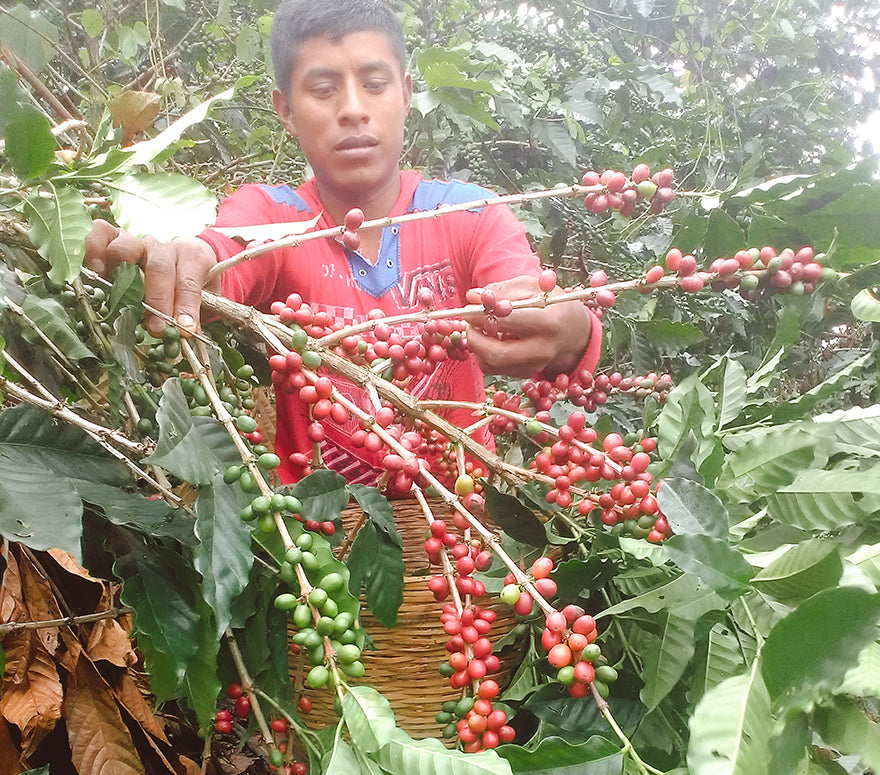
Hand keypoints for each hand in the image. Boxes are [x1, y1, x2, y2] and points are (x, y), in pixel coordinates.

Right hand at [85, 219, 217, 335]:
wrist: (181, 260)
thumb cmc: (189, 282)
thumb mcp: (203, 297)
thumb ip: (196, 314)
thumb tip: (185, 340)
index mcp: (192, 257)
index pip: (189, 281)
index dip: (186, 305)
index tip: (186, 327)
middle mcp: (162, 247)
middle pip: (159, 267)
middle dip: (157, 299)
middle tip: (156, 327)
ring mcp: (136, 241)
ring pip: (126, 246)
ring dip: (120, 272)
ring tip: (117, 294)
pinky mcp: (112, 238)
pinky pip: (100, 233)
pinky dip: (93, 248)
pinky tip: (94, 270)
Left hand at [465, 275, 590, 378]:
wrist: (573, 332)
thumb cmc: (551, 304)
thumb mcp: (532, 287)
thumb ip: (502, 290)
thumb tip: (472, 297)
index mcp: (549, 322)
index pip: (507, 321)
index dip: (482, 314)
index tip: (471, 308)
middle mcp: (542, 350)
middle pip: (497, 353)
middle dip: (475, 338)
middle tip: (469, 323)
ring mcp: (534, 366)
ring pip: (491, 364)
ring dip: (477, 346)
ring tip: (480, 329)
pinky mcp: (525, 374)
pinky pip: (494, 369)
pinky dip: (484, 354)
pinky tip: (491, 339)